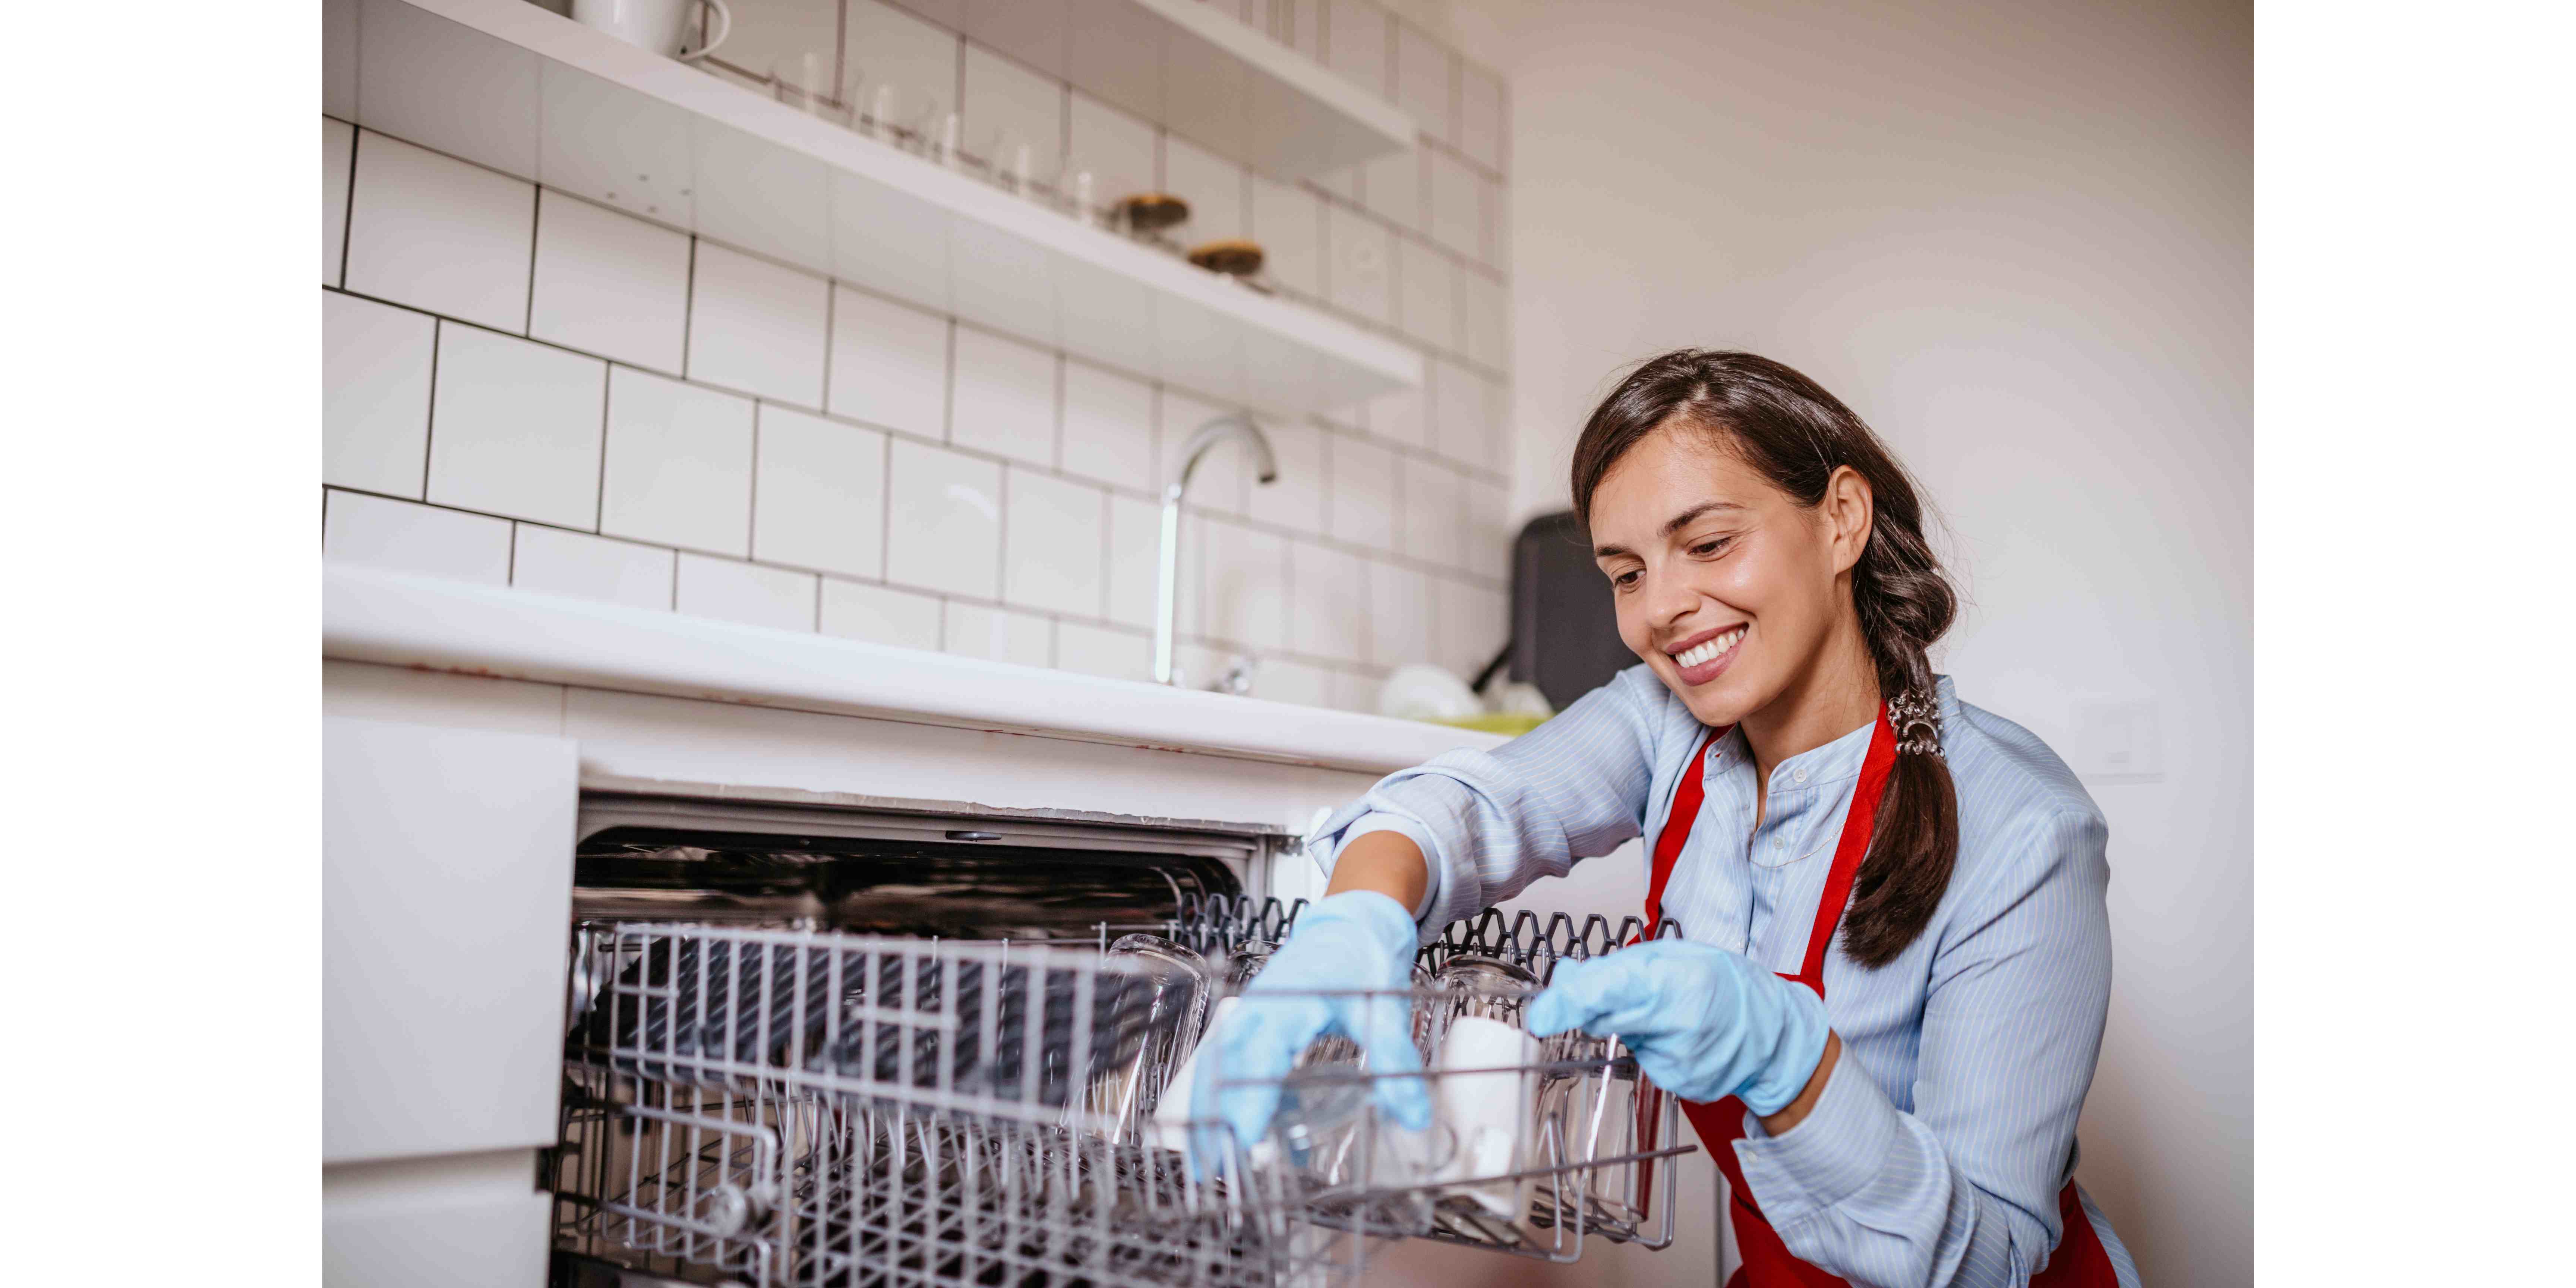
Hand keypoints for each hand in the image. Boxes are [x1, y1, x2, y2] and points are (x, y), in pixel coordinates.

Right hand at [1187, 890, 1430, 1173]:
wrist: (1349, 928)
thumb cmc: (1360, 961)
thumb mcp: (1383, 1007)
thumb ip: (1394, 1057)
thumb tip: (1413, 1115)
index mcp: (1290, 1000)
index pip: (1261, 1051)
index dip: (1250, 1097)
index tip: (1246, 1138)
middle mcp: (1260, 1009)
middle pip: (1224, 1065)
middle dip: (1216, 1116)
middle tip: (1214, 1168)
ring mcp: (1251, 1018)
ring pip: (1219, 1068)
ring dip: (1213, 1113)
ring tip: (1210, 1164)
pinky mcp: (1255, 1029)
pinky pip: (1234, 1068)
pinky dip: (1234, 1103)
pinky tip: (1255, 1139)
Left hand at [1525, 939, 1830, 1114]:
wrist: (1772, 1030)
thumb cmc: (1723, 983)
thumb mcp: (1671, 956)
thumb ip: (1614, 968)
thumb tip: (1564, 979)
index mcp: (1680, 982)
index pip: (1612, 991)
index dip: (1571, 1003)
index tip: (1540, 1016)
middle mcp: (1681, 1027)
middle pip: (1606, 1019)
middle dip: (1597, 1005)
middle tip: (1632, 990)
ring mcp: (1682, 1063)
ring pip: (1623, 1040)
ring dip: (1631, 1024)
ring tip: (1670, 1012)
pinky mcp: (1681, 1086)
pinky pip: (1643, 1061)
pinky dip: (1650, 1046)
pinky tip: (1677, 1036)